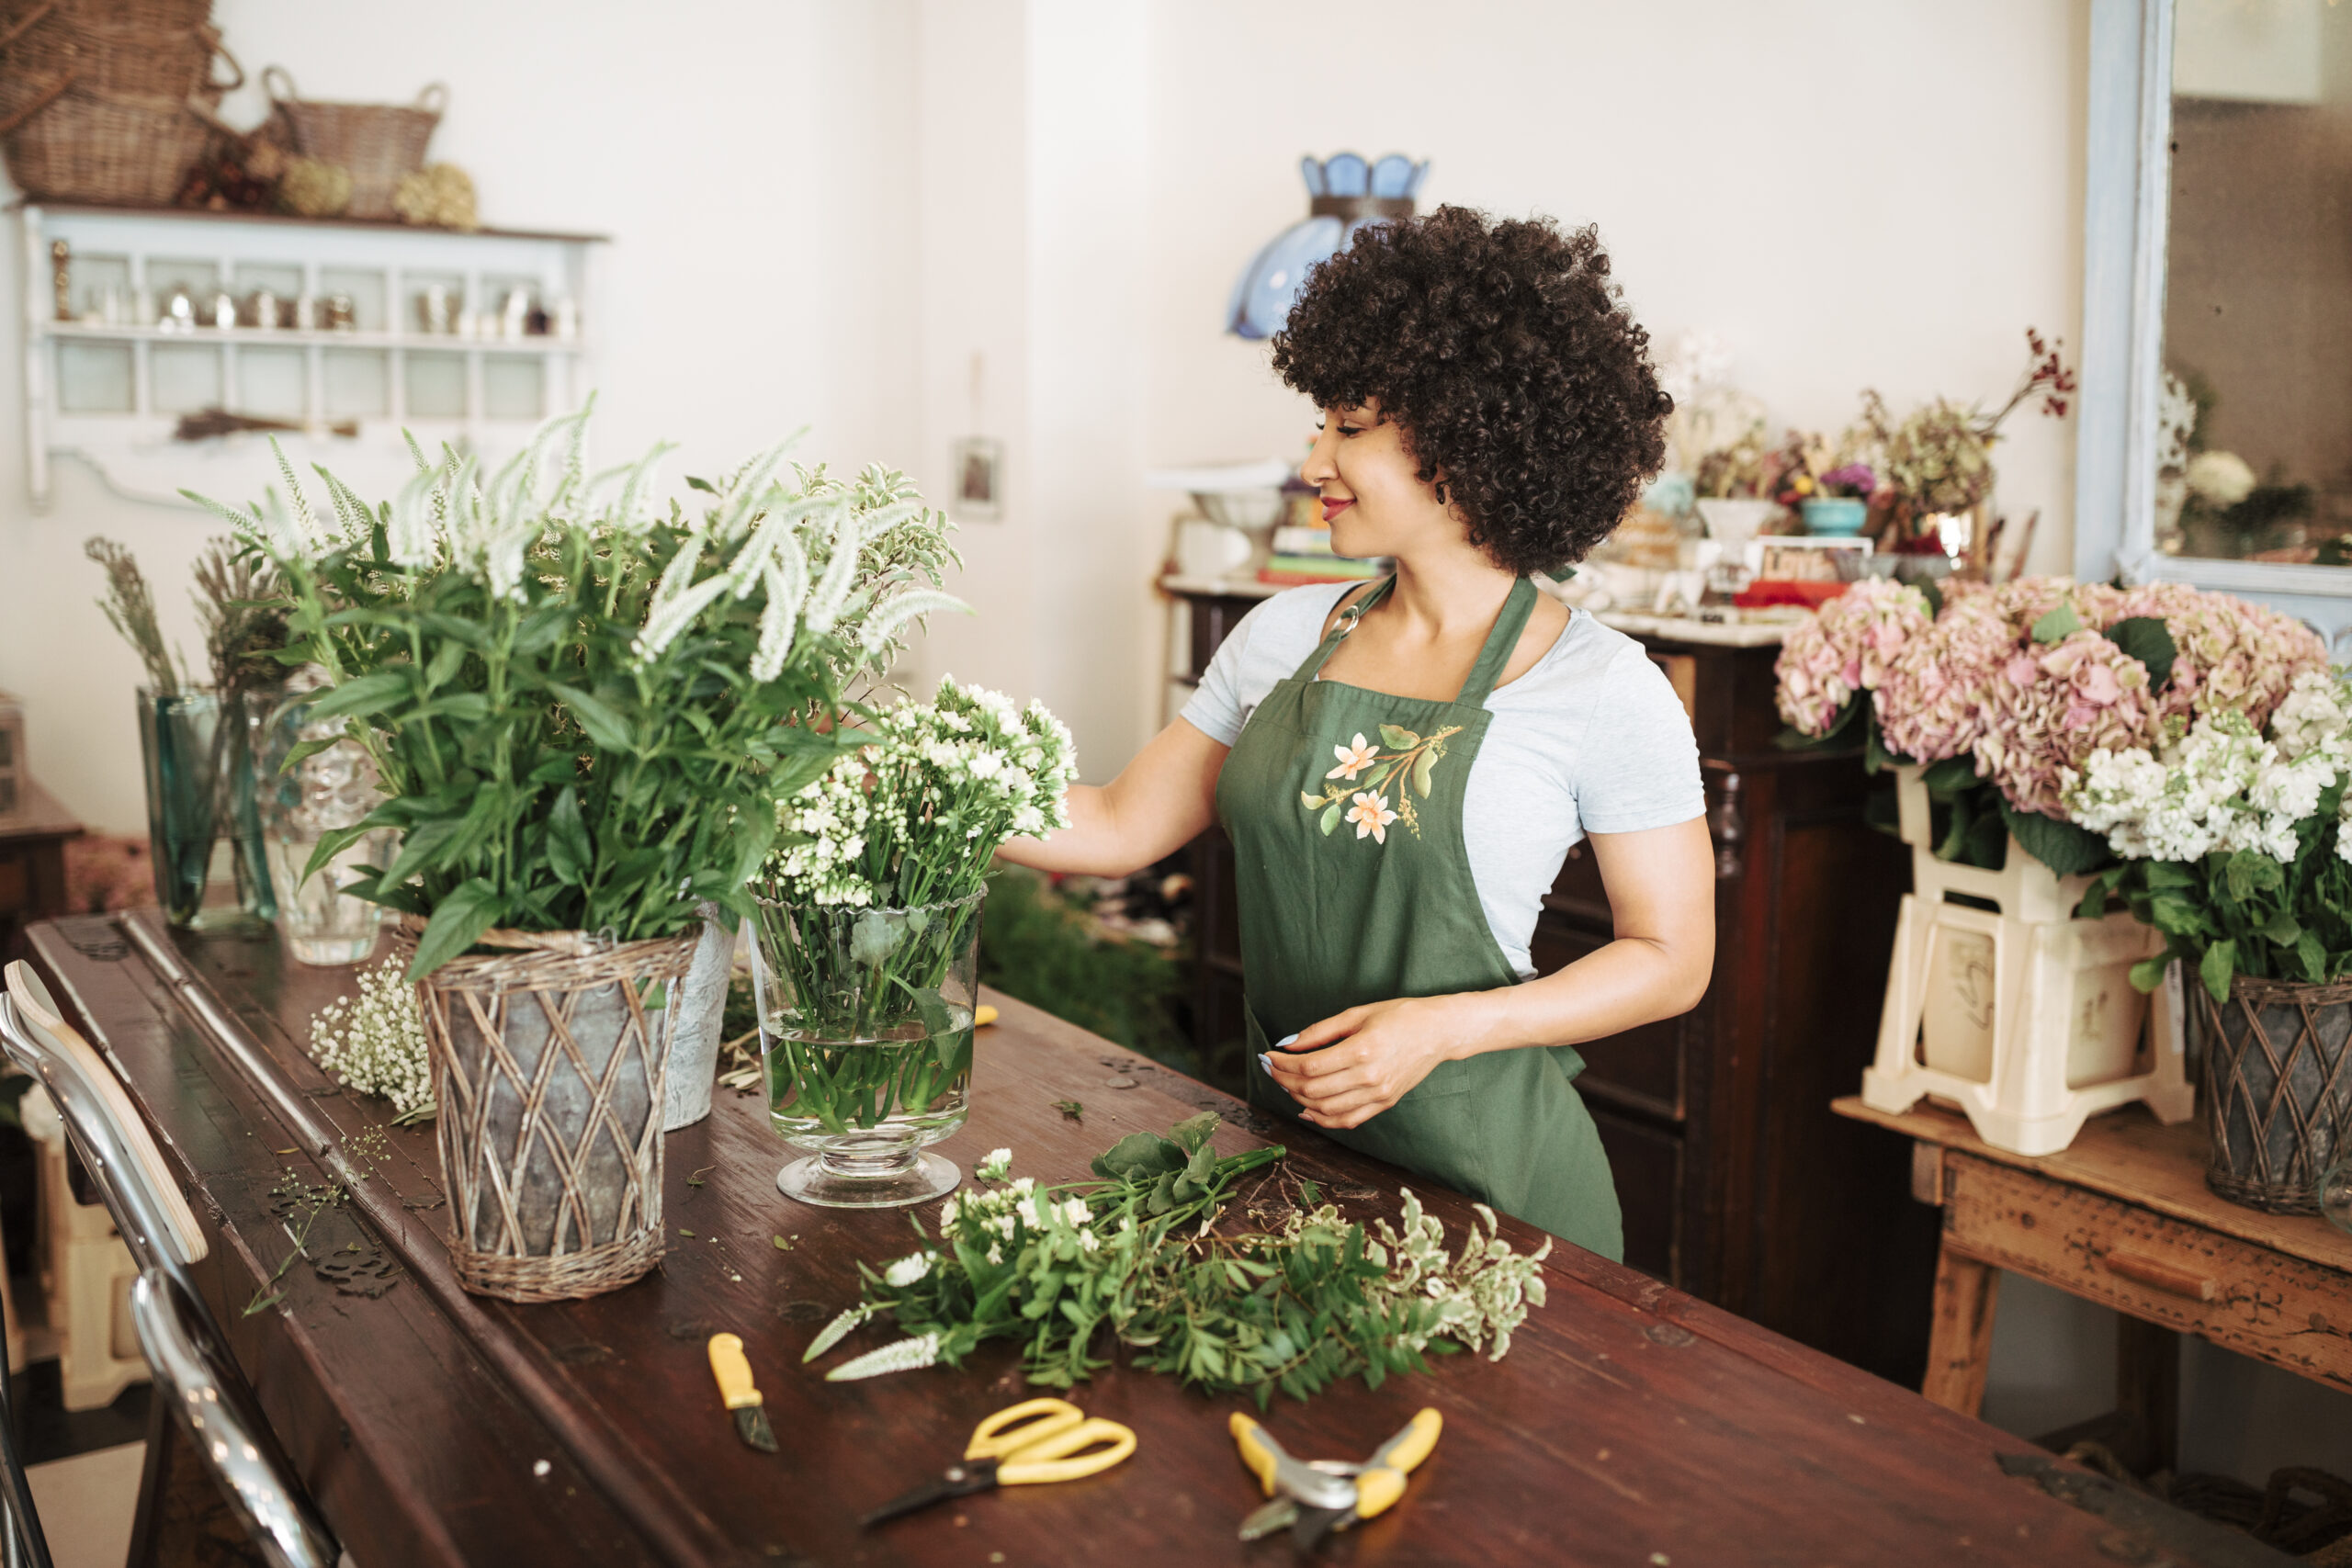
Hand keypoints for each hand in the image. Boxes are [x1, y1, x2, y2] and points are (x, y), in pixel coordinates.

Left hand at [1261, 994, 1489, 1130]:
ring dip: (1299, 1099)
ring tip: (1287, 1083)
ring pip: (1326, 1110)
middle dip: (1284, 1080)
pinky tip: (1306, 1108)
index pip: (1309, 1067)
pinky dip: (1322, 1119)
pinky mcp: (1384, 1104)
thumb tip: (1287, 1045)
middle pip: (1313, 1089)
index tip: (1269, 1056)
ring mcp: (1378, 1095)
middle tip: (1272, 1068)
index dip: (1283, 1064)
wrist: (1438, 1032)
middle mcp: (1370, 1077)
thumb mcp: (1357, 1014)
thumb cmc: (1399, 1016)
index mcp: (1362, 1050)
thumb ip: (1319, 1031)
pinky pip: (1347, 1120)